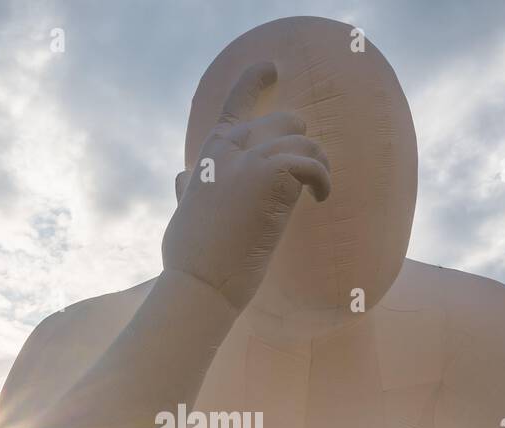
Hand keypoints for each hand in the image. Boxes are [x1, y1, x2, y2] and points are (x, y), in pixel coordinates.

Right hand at [162, 61, 330, 310]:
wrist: (198, 283)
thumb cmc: (191, 258)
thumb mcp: (184, 212)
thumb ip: (188, 188)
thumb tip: (182, 177)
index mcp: (209, 154)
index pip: (233, 106)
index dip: (253, 82)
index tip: (271, 68)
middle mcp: (228, 147)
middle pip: (284, 122)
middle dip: (301, 147)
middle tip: (304, 181)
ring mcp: (249, 158)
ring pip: (304, 141)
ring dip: (316, 166)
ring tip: (314, 194)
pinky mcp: (269, 174)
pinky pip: (312, 163)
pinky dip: (323, 180)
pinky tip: (320, 199)